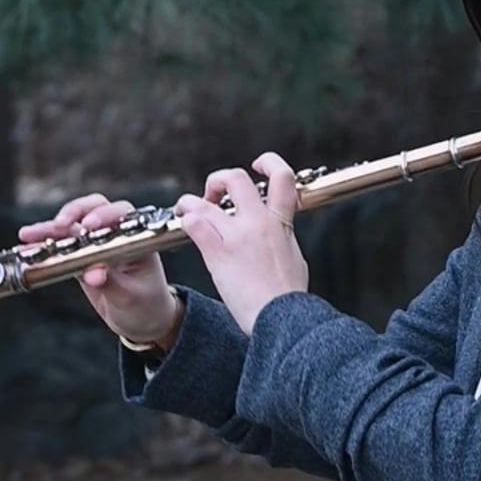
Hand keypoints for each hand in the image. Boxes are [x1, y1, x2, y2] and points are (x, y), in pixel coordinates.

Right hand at [19, 195, 182, 355]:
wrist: (143, 321)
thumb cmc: (145, 305)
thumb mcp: (130, 297)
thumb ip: (111, 283)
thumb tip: (92, 274)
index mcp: (137, 238)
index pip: (121, 214)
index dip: (104, 215)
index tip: (88, 226)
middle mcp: (116, 235)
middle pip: (93, 209)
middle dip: (74, 213)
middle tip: (59, 224)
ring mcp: (96, 244)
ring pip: (72, 226)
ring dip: (50, 228)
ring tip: (28, 234)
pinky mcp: (81, 257)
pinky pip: (61, 246)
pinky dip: (43, 246)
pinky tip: (25, 248)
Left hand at [171, 154, 307, 336]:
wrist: (283, 318)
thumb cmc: (289, 296)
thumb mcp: (294, 256)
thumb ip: (283, 237)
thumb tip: (279, 230)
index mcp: (281, 222)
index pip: (282, 175)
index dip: (268, 162)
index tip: (257, 165)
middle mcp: (258, 222)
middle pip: (235, 177)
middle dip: (219, 179)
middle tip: (213, 193)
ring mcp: (236, 236)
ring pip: (204, 201)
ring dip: (190, 202)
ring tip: (186, 209)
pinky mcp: (218, 254)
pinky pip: (194, 224)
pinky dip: (186, 222)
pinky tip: (186, 227)